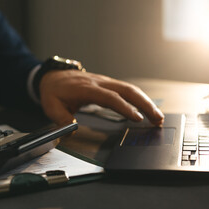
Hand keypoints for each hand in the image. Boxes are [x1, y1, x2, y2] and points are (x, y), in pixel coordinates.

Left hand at [39, 70, 163, 125]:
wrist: (52, 77)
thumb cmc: (53, 92)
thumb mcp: (51, 106)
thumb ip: (61, 119)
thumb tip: (71, 131)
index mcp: (86, 88)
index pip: (109, 97)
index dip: (124, 107)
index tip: (137, 118)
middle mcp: (98, 83)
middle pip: (127, 90)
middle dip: (145, 104)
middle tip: (157, 119)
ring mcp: (104, 82)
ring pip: (130, 89)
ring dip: (146, 102)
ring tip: (158, 118)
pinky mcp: (107, 85)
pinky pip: (126, 90)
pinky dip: (139, 99)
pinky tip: (147, 110)